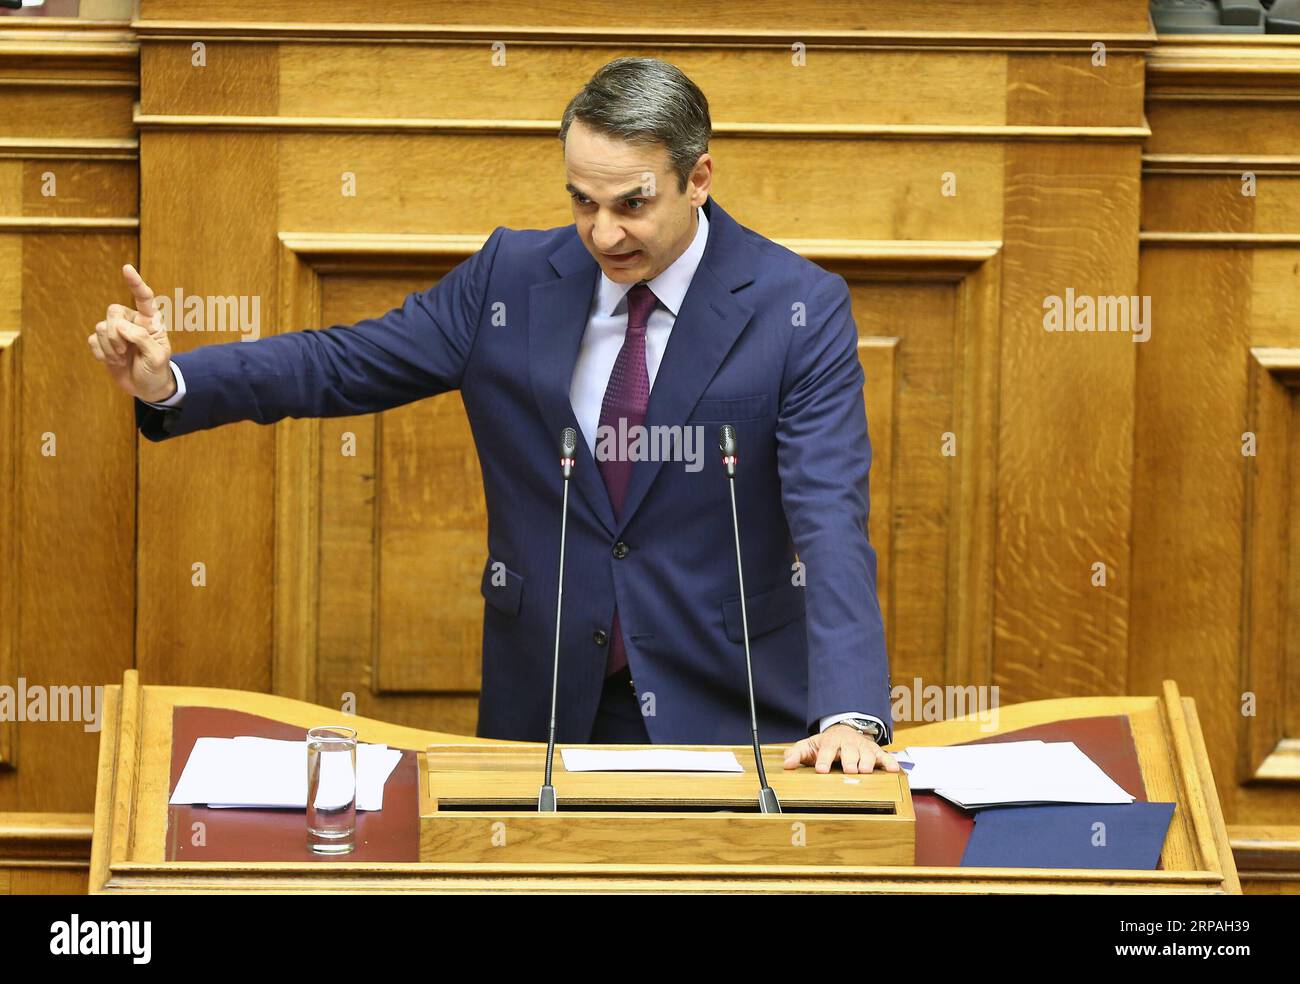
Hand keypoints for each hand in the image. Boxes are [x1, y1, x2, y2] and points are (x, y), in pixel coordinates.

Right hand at [88, 263, 173, 402]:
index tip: (127, 268)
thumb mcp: (157, 357)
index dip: (135, 283)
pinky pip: (92, 341)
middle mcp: (132, 321)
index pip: (143, 297)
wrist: (147, 388)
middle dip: (115, 333)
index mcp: (150, 321)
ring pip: (101, 327)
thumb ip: (142, 338)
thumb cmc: (156, 370)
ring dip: (110, 347)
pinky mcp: (103, 343)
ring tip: (122, 358)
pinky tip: (113, 361)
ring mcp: (116, 332)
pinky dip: (102, 354)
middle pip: (113, 311)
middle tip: (125, 350)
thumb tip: (119, 325)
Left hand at [783, 723, 900, 773]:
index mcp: (831, 741)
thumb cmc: (825, 744)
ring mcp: (863, 748)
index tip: (821, 770)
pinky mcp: (875, 753)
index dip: (824, 759)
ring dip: (867, 762)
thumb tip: (787, 764)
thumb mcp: (808, 746)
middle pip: (850, 751)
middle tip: (849, 770)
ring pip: (867, 754)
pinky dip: (890, 762)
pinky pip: (884, 757)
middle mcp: (849, 743)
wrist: (844, 731)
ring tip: (866, 771)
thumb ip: (796, 754)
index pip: (827, 749)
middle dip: (850, 760)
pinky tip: (894, 769)